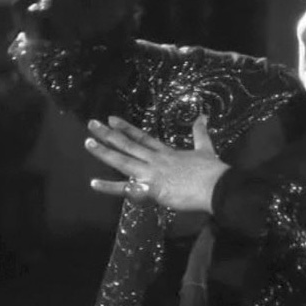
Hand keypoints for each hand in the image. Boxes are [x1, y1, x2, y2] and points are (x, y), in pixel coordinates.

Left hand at [85, 115, 229, 212]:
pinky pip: (127, 190)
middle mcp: (155, 160)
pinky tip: (94, 183)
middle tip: (92, 124)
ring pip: (123, 161)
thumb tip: (203, 115)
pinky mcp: (152, 189)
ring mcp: (151, 173)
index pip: (142, 137)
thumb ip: (200, 132)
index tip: (112, 119)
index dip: (126, 128)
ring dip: (104, 152)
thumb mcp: (206, 147)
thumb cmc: (212, 170)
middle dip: (108, 135)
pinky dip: (110, 187)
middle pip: (128, 145)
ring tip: (88, 142)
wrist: (216, 186)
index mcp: (166, 152)